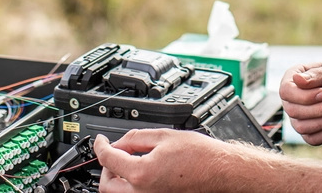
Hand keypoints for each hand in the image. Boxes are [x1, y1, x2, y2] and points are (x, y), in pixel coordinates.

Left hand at [94, 130, 225, 192]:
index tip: (100, 141)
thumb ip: (136, 138)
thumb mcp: (164, 136)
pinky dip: (131, 185)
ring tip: (127, 162)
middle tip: (114, 153)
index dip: (100, 146)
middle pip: (107, 185)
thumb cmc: (200, 156)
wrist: (220, 171)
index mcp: (141, 174)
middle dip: (106, 167)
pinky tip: (141, 172)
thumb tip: (120, 142)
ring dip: (117, 178)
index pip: (108, 159)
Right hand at [279, 62, 321, 144]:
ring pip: (301, 127)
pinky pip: (311, 139)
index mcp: (294, 78)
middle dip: (320, 109)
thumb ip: (317, 75)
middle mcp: (293, 98)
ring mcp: (300, 116)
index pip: (286, 91)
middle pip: (293, 111)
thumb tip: (296, 78)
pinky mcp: (311, 132)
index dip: (305, 96)